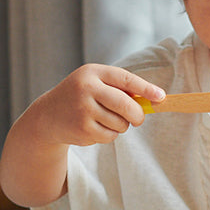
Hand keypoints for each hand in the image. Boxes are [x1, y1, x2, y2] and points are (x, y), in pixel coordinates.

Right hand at [31, 64, 165, 147]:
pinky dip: (109, 135)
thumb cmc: (80, 97)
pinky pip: (110, 136)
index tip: (161, 97)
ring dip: (121, 126)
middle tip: (138, 119)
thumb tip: (153, 99)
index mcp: (92, 73)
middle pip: (126, 105)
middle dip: (137, 115)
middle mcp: (87, 89)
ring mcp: (84, 110)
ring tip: (106, 120)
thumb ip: (119, 88)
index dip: (145, 88)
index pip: (125, 79)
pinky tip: (95, 128)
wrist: (48, 116)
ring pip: (120, 123)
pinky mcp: (83, 129)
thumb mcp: (95, 83)